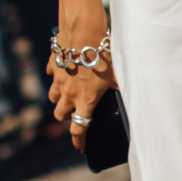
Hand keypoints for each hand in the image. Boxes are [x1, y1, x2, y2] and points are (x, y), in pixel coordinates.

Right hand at [48, 10, 118, 153]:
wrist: (83, 32)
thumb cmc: (103, 54)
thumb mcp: (115, 73)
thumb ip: (118, 85)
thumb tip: (129, 91)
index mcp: (85, 100)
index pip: (79, 128)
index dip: (79, 140)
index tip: (80, 148)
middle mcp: (68, 93)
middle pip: (60, 115)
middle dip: (66, 116)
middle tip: (74, 112)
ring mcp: (58, 80)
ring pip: (53, 97)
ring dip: (59, 98)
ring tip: (68, 93)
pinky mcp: (53, 66)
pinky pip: (52, 76)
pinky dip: (56, 76)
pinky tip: (65, 70)